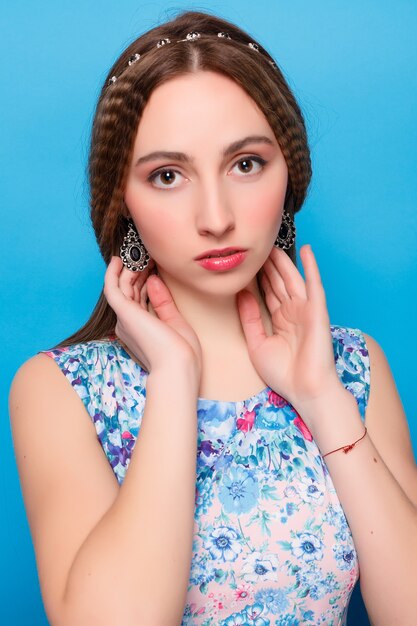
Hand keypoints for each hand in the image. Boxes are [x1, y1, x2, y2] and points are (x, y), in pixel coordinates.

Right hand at [104, 257, 201, 376]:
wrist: (178, 368)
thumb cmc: (181, 352)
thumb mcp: (174, 321)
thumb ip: (162, 301)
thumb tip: (152, 279)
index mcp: (139, 329)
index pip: (139, 298)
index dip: (145, 280)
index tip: (153, 265)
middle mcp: (128, 324)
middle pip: (130, 290)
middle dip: (138, 271)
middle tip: (146, 253)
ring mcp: (125, 318)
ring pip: (122, 286)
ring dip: (130, 268)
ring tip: (138, 251)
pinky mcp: (124, 313)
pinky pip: (113, 288)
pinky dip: (113, 273)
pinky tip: (119, 260)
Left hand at [236, 245, 342, 413]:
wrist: (306, 390)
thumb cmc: (284, 374)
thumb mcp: (257, 344)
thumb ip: (249, 319)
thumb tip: (241, 294)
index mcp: (280, 320)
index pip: (266, 292)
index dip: (257, 276)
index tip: (245, 261)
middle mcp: (293, 312)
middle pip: (277, 281)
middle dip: (267, 264)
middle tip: (256, 245)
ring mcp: (306, 310)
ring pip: (291, 279)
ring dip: (283, 261)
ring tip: (272, 243)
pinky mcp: (317, 311)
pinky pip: (314, 284)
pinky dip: (311, 267)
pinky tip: (307, 250)